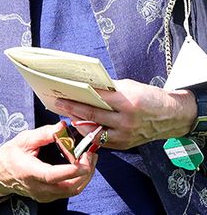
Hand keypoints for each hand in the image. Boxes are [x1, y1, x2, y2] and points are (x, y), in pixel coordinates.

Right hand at [0, 123, 97, 203]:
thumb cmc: (10, 155)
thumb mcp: (23, 140)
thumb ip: (44, 133)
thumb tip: (62, 126)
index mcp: (31, 172)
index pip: (54, 175)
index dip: (73, 168)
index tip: (85, 156)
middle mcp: (39, 188)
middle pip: (70, 186)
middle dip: (86, 171)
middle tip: (91, 153)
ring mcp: (45, 195)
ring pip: (73, 190)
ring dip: (85, 176)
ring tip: (89, 159)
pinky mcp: (49, 197)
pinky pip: (69, 191)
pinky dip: (79, 179)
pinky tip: (80, 167)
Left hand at [55, 79, 198, 150]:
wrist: (172, 116)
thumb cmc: (150, 98)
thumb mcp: (130, 87)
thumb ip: (109, 89)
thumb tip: (87, 87)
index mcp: (128, 103)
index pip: (97, 98)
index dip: (79, 95)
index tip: (64, 91)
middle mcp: (126, 121)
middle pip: (92, 115)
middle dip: (73, 108)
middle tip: (60, 102)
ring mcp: (125, 135)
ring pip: (94, 131)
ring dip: (79, 123)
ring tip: (70, 114)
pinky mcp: (125, 144)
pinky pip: (102, 140)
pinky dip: (91, 133)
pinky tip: (83, 125)